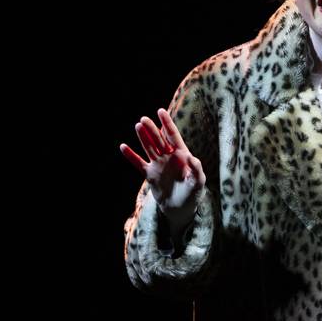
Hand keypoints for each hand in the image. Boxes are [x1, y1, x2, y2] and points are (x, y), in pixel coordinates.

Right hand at [120, 108, 205, 224]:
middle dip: (152, 129)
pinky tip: (123, 147)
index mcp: (182, 155)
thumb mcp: (198, 182)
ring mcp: (159, 164)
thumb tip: (192, 158)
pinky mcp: (150, 174)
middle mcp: (169, 157)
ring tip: (138, 126)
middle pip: (159, 139)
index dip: (167, 123)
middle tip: (144, 119)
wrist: (180, 209)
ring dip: (143, 137)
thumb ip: (197, 169)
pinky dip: (131, 156)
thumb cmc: (193, 194)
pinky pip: (138, 163)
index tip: (161, 111)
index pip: (173, 136)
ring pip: (149, 147)